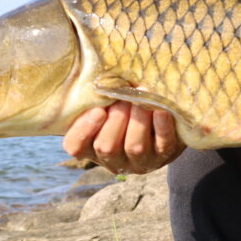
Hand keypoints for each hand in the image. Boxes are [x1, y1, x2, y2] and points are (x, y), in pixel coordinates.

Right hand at [62, 101, 184, 173]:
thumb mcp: (108, 105)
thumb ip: (99, 99)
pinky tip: (161, 110)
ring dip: (138, 119)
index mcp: (92, 147)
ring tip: (141, 97)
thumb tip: (100, 79)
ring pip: (135, 146)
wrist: (163, 125)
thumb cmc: (127, 110)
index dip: (84, 130)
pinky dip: (162, 126)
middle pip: (107, 146)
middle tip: (124, 98)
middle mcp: (114, 160)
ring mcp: (141, 161)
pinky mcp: (165, 155)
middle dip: (116, 118)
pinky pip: (163, 144)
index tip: (98, 110)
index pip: (75, 146)